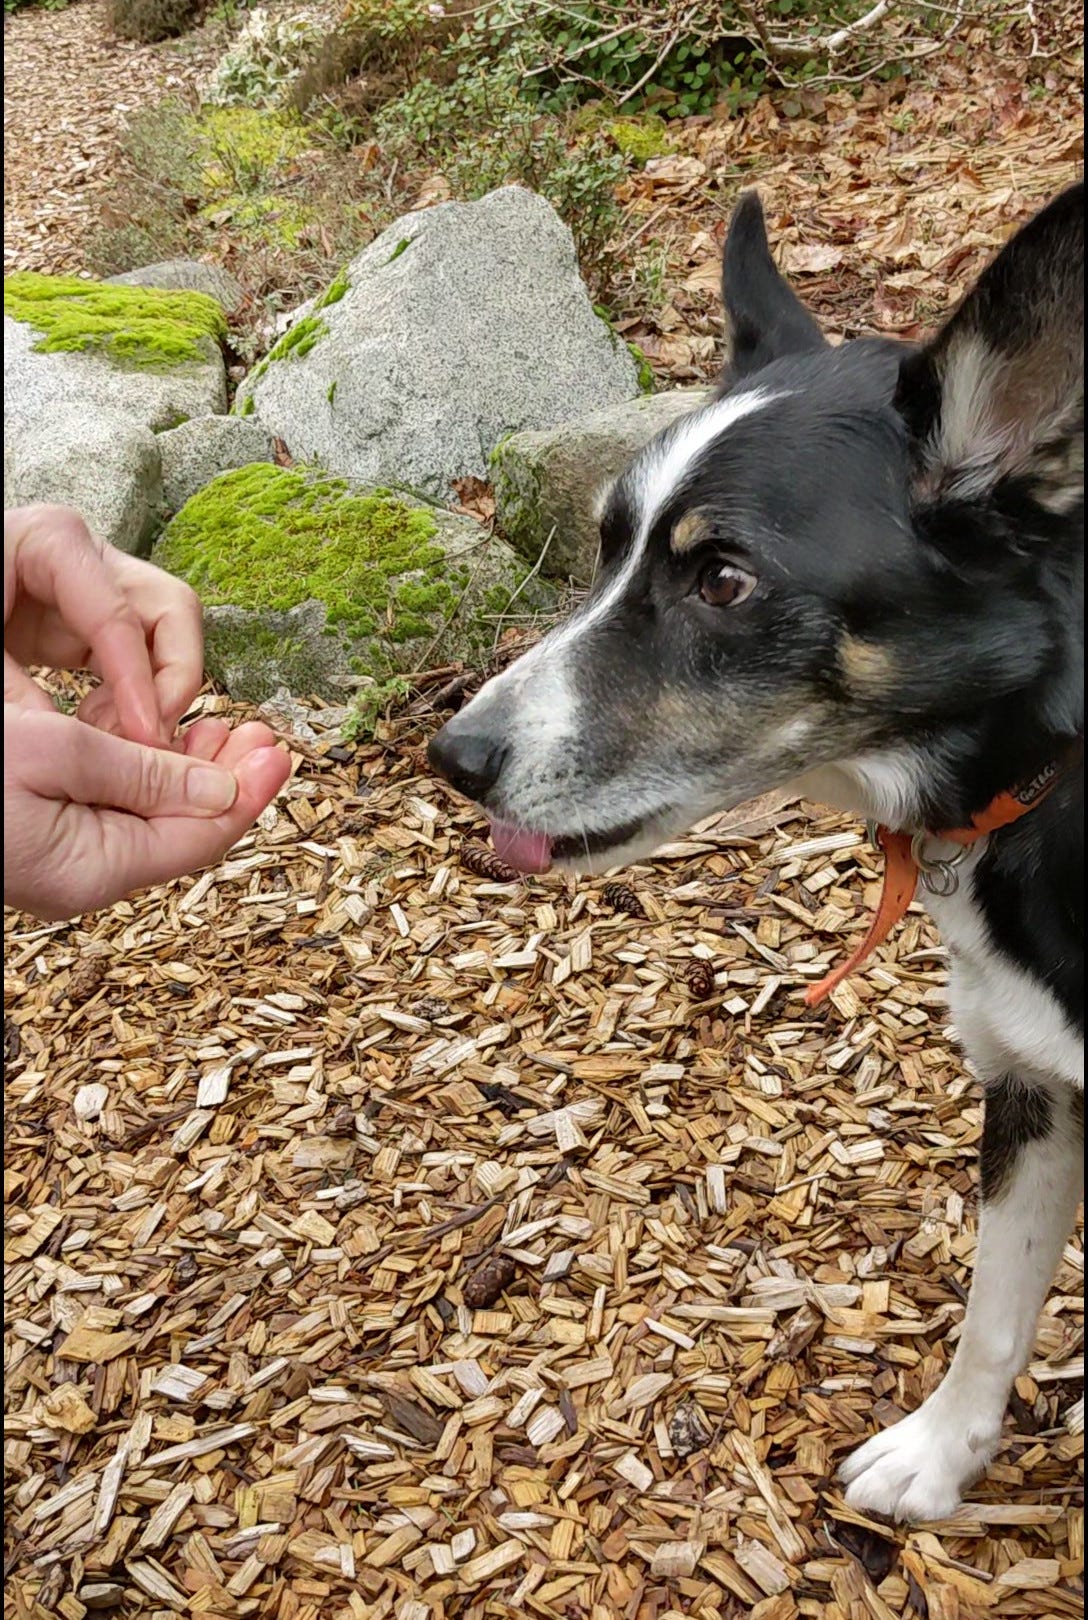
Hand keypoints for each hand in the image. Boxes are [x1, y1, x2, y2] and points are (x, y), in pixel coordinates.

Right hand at [4, 705, 290, 921]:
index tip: (278, 754)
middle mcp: (82, 880)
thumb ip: (143, 774)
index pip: (199, 839)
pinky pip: (109, 817)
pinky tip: (155, 747)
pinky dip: (139, 780)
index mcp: (94, 870)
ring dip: (182, 774)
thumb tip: (221, 790)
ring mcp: (60, 866)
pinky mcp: (41, 843)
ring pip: (145, 822)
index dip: (246, 794)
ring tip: (216, 729)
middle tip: (258, 734)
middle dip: (223, 779)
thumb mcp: (58, 753)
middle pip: (178, 833)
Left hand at [5, 503, 204, 744]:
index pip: (118, 615)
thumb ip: (15, 694)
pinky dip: (134, 699)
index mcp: (48, 542)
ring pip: (166, 637)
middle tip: (148, 738)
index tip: (146, 739)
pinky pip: (138, 662)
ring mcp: (93, 590)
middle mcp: (85, 557)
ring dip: (155, 692)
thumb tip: (83, 743)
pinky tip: (102, 730)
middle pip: (169, 611)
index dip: (139, 682)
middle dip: (168, 679)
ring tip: (113, 736)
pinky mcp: (87, 627)